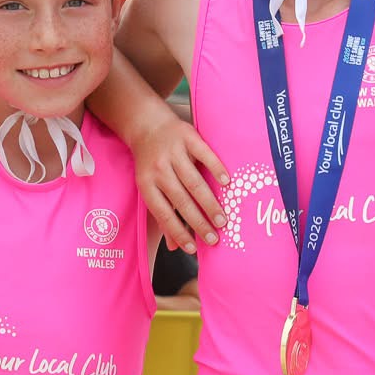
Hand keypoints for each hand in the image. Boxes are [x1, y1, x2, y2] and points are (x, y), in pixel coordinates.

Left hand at [134, 118, 228, 254]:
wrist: (147, 126)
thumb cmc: (151, 163)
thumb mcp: (150, 188)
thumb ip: (163, 216)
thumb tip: (175, 247)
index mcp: (147, 185)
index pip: (163, 213)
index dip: (177, 232)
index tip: (193, 248)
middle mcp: (159, 169)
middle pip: (181, 200)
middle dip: (198, 222)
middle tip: (214, 238)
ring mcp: (173, 152)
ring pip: (194, 182)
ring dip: (209, 203)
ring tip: (222, 219)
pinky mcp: (187, 137)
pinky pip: (204, 154)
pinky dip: (216, 168)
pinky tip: (226, 182)